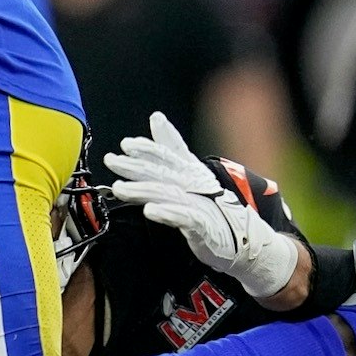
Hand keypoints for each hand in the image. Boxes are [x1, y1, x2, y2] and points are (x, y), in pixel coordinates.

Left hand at [103, 111, 299, 299]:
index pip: (168, 154)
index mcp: (189, 170)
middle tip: (112, 161)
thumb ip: (171, 147)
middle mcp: (194, 183)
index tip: (126, 144)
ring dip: (142, 190)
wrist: (243, 237)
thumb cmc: (211, 204)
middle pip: (162, 171)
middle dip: (135, 165)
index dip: (148, 148)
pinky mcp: (204, 225)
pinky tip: (150, 211)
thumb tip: (157, 117)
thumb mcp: (188, 173)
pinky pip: (184, 217)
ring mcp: (199, 203)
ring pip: (167, 193)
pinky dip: (167, 213)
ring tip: (121, 189)